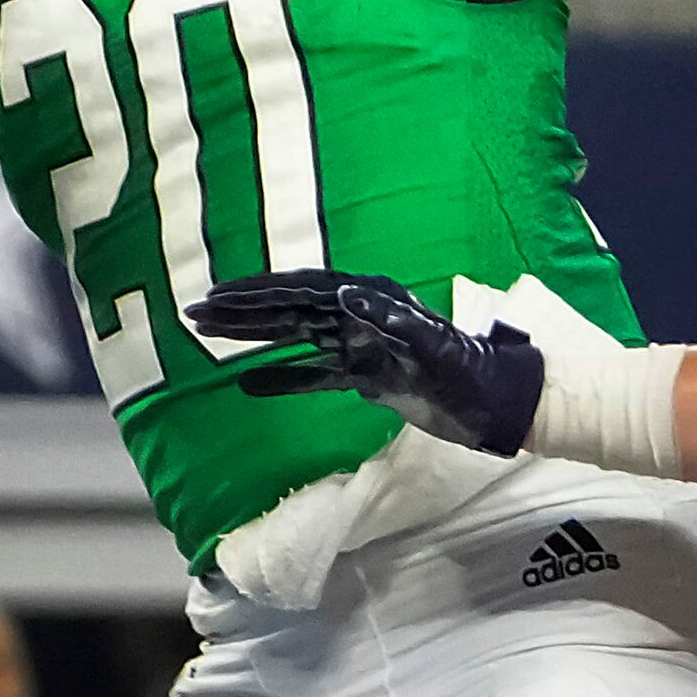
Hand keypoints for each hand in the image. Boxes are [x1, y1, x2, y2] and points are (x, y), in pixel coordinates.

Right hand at [189, 271, 542, 456]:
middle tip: (196, 312)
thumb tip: (341, 293)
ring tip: (209, 333)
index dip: (259, 294)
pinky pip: (314, 374)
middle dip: (244, 309)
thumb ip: (388, 320)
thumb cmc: (470, 374)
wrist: (500, 404)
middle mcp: (361, 316)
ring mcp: (362, 346)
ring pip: (296, 336)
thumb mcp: (430, 347)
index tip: (217, 298)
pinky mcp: (368, 376)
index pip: (303, 291)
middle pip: (291, 307)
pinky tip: (248, 384)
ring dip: (254, 335)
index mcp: (372, 301)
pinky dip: (281, 378)